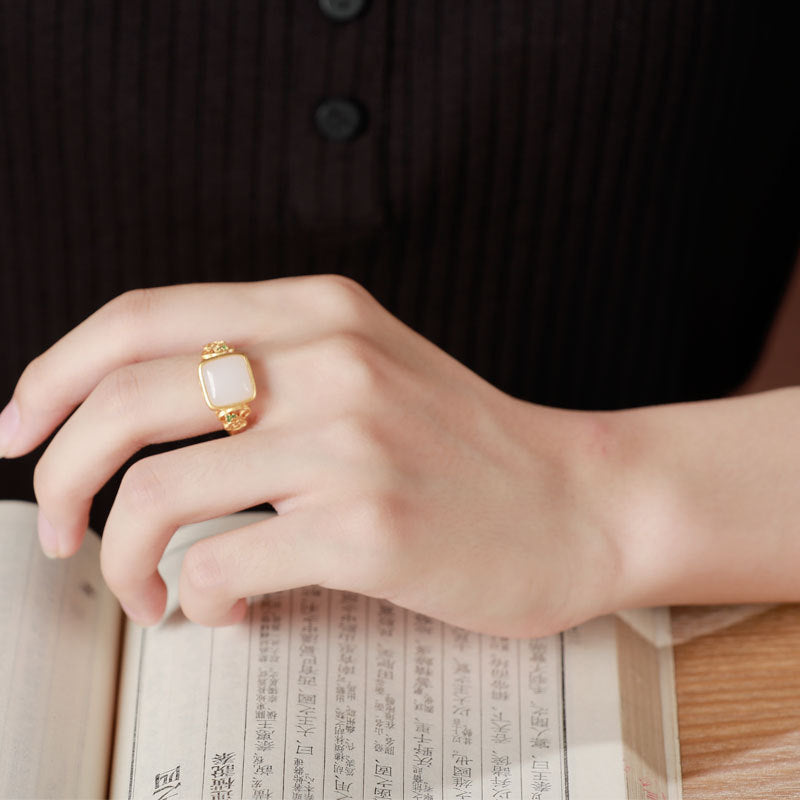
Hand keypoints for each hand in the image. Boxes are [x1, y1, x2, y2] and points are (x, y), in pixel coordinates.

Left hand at [2, 275, 625, 634]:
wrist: (577, 502)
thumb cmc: (466, 449)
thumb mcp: (369, 369)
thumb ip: (269, 369)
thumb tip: (143, 419)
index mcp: (323, 311)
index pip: (143, 317)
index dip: (56, 373)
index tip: (22, 429)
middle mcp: (333, 361)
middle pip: (128, 398)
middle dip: (59, 471)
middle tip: (58, 523)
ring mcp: (352, 444)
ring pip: (158, 493)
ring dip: (120, 555)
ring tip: (140, 588)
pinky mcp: (369, 528)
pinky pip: (224, 566)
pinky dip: (199, 598)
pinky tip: (223, 606)